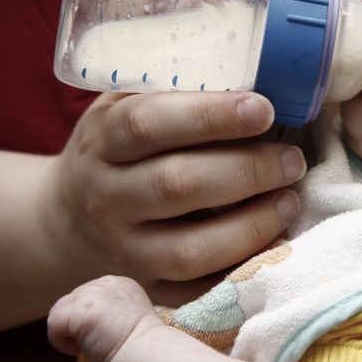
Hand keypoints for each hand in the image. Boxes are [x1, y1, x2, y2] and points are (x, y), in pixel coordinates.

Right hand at [42, 91, 305, 304]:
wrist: (68, 221)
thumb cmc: (120, 151)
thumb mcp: (128, 108)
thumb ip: (176, 92)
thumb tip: (261, 73)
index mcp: (103, 139)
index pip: (150, 123)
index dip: (211, 115)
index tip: (263, 109)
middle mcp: (106, 196)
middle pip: (177, 184)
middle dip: (247, 170)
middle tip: (293, 160)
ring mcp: (124, 248)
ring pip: (189, 248)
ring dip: (252, 224)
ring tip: (290, 200)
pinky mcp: (145, 287)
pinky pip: (196, 289)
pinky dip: (240, 268)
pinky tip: (273, 242)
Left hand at [47, 275, 159, 361]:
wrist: (147, 354)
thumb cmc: (139, 346)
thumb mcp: (127, 317)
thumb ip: (110, 309)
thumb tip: (88, 320)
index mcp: (120, 284)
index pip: (87, 297)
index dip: (90, 321)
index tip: (107, 335)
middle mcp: (106, 282)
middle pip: (71, 302)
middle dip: (77, 325)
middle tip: (99, 341)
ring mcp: (92, 293)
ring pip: (59, 312)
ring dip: (69, 334)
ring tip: (91, 344)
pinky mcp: (79, 309)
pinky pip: (53, 324)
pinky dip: (62, 343)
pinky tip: (81, 349)